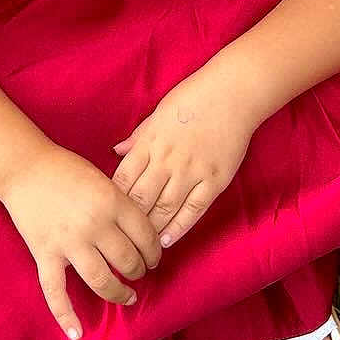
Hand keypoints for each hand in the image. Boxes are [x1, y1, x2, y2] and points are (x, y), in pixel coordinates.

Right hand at [0, 143, 162, 339]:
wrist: (25, 166)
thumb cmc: (67, 169)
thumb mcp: (104, 179)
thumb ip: (122, 205)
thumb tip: (140, 234)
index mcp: (112, 202)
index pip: (146, 236)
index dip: (154, 251)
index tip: (153, 256)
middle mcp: (94, 225)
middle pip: (128, 260)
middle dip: (138, 271)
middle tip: (139, 272)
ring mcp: (69, 242)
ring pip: (101, 280)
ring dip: (118, 292)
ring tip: (127, 296)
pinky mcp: (46, 254)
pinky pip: (56, 291)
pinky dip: (66, 316)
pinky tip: (78, 334)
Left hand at [110, 67, 259, 249]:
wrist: (233, 93)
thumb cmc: (193, 97)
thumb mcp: (158, 113)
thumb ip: (138, 136)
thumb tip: (115, 151)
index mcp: (150, 142)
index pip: (123, 178)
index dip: (112, 200)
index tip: (106, 215)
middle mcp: (167, 160)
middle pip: (140, 198)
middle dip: (127, 221)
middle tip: (118, 238)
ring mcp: (192, 171)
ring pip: (164, 208)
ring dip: (150, 229)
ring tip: (139, 246)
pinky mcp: (214, 180)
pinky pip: (193, 209)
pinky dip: (178, 227)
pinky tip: (167, 241)